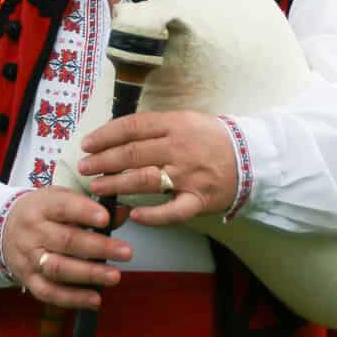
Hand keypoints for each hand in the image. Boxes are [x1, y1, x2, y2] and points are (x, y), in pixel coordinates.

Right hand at [3, 187, 133, 308]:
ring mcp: (29, 258)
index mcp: (41, 206)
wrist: (4, 229)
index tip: (106, 219)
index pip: (63, 207)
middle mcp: (33, 233)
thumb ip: (92, 206)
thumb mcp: (62, 198)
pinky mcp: (28, 280)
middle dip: (98, 247)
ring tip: (114, 276)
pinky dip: (73, 299)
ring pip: (58, 269)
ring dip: (89, 274)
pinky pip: (49, 293)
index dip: (85, 212)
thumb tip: (123, 212)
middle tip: (126, 252)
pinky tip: (95, 299)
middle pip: (65, 240)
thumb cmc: (43, 212)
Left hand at [78, 111, 237, 225]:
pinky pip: (172, 211)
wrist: (252, 157)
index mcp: (176, 124)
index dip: (105, 135)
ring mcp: (189, 175)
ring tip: (96, 187)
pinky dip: (153, 215)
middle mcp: (180, 148)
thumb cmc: (213, 138)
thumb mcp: (187, 120)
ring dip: (116, 184)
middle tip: (84, 167)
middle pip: (133, 153)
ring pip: (145, 179)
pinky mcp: (198, 199)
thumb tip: (119, 134)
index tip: (87, 144)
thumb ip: (157, 127)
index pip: (132, 127)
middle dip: (103, 161)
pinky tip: (134, 216)